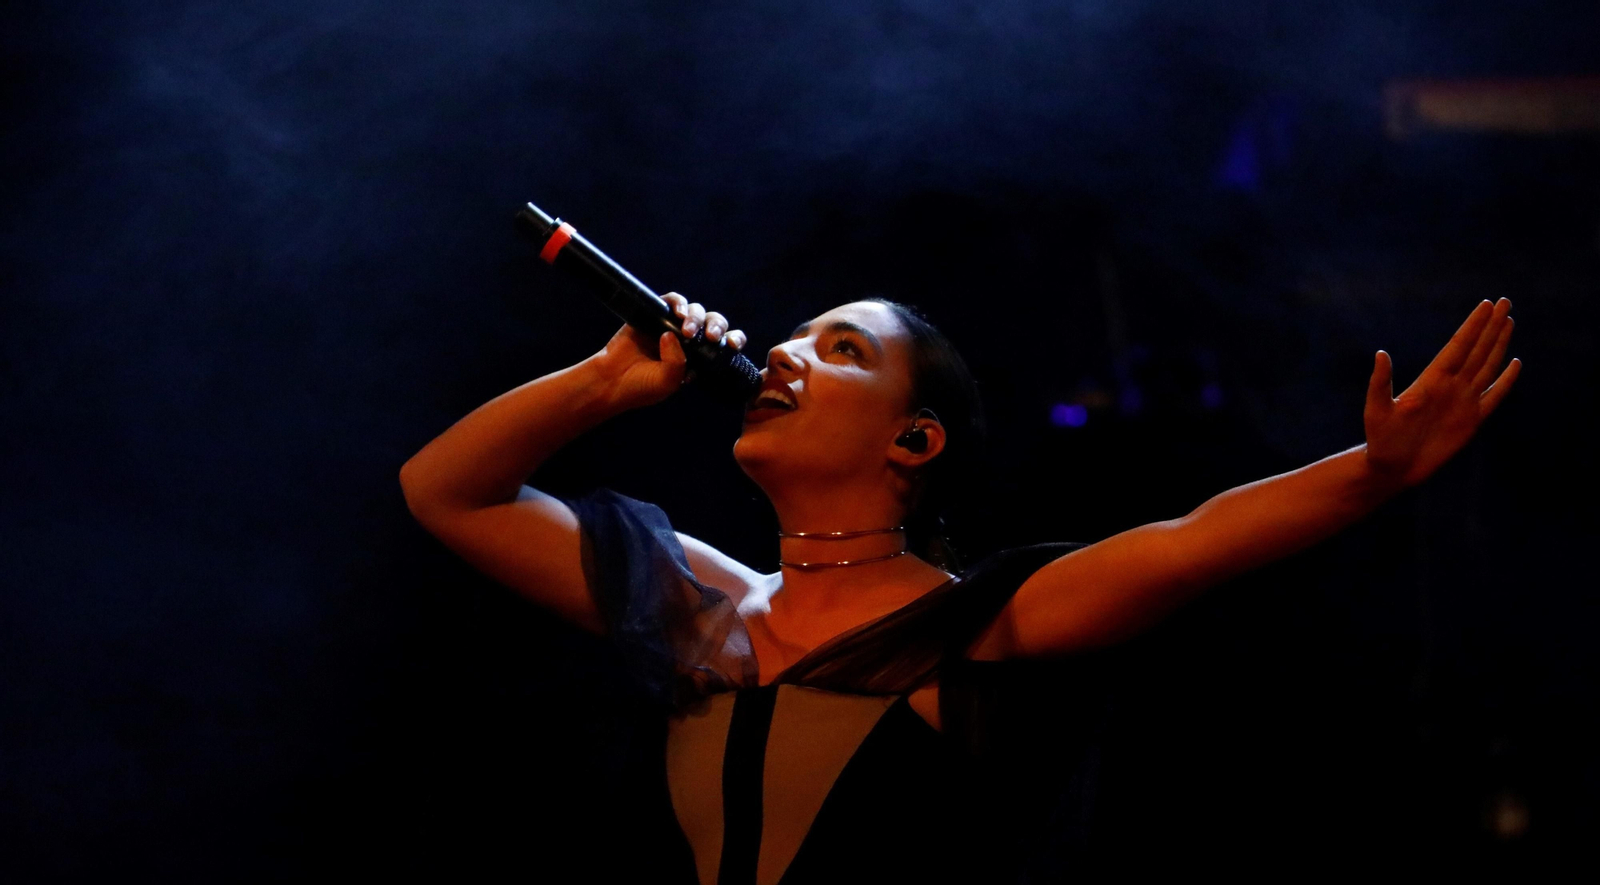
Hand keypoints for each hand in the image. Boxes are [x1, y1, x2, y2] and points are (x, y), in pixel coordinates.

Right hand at [589, 292, 747, 410]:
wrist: (613, 380)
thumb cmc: (643, 386)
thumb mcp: (668, 381)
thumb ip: (677, 362)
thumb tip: (675, 335)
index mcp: (700, 357)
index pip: (725, 344)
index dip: (734, 340)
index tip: (732, 345)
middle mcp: (690, 340)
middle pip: (713, 323)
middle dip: (717, 327)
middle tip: (711, 337)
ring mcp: (673, 326)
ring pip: (696, 311)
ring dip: (696, 318)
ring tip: (687, 331)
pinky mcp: (655, 314)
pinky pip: (673, 300)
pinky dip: (679, 302)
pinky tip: (678, 313)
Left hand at [1363, 297, 1520, 488]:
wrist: (1392, 468)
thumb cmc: (1380, 439)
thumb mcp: (1377, 409)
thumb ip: (1380, 382)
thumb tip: (1381, 353)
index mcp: (1431, 380)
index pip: (1458, 346)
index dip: (1473, 326)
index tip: (1487, 304)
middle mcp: (1450, 386)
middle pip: (1477, 349)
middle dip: (1491, 326)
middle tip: (1505, 301)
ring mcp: (1463, 401)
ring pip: (1487, 366)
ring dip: (1499, 344)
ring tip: (1509, 322)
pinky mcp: (1472, 421)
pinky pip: (1494, 396)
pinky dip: (1506, 381)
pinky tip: (1514, 364)